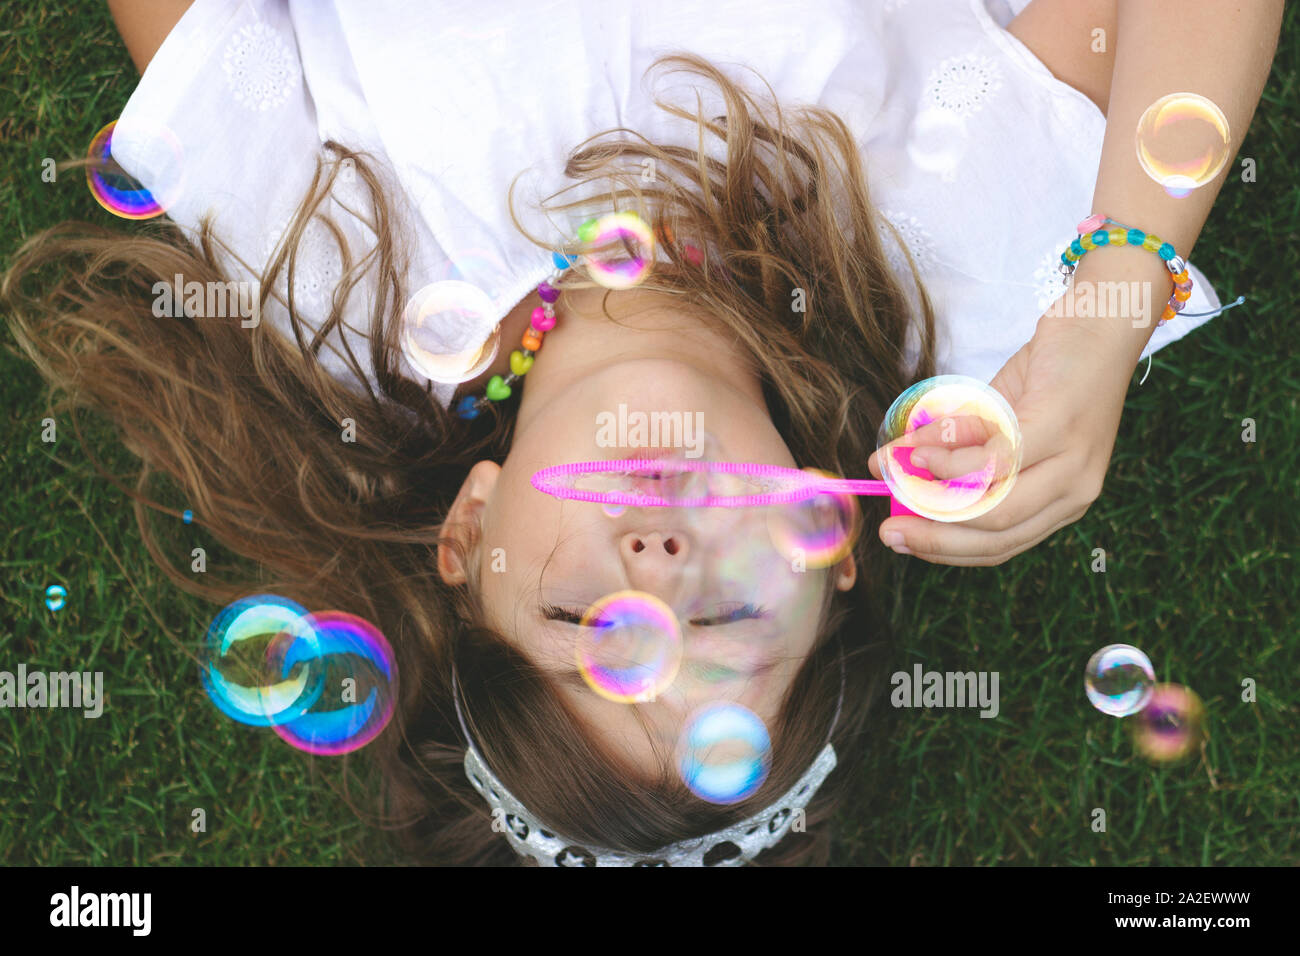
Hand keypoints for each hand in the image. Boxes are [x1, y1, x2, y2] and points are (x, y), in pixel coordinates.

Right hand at [867, 314, 1133, 564]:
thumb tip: (898, 470)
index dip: (944, 549)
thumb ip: (959, 451)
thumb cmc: (1049, 371)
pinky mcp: (1061, 428)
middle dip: (934, 539)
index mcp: (1060, 500)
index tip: (901, 540)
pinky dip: (952, 460)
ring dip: (936, 492)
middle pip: (996, 536)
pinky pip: (997, 460)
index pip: (1000, 545)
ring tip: (896, 469)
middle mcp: (1074, 492)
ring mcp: (1073, 464)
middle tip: (887, 532)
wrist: (1102, 318)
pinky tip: (921, 449)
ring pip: (996, 505)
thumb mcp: (997, 421)